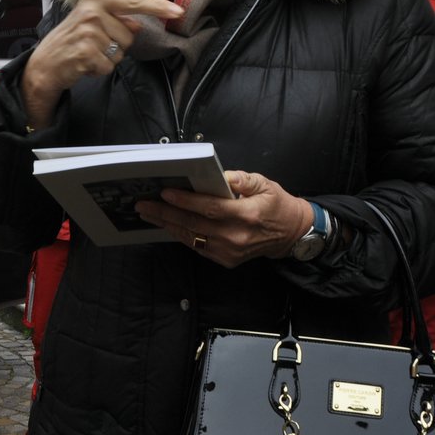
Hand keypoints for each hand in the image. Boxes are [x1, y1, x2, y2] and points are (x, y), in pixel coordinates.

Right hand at [21, 0, 181, 126]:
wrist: (45, 64)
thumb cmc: (72, 41)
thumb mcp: (93, 21)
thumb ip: (117, 19)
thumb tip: (137, 24)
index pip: (134, 1)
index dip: (158, 7)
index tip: (179, 11)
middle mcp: (92, 11)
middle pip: (130, 34)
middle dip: (117, 45)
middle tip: (94, 45)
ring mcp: (88, 31)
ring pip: (121, 52)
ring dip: (108, 59)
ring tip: (88, 54)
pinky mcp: (85, 52)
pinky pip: (110, 66)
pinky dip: (99, 70)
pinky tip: (84, 64)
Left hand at [135, 169, 313, 268]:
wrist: (291, 235)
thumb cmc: (276, 205)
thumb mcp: (264, 184)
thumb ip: (241, 179)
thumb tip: (219, 175)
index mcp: (247, 215)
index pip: (210, 208)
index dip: (185, 201)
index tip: (165, 192)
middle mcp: (236, 236)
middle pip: (194, 225)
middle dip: (165, 213)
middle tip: (143, 204)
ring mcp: (229, 251)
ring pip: (191, 237)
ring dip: (167, 225)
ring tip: (148, 213)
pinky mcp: (225, 260)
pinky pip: (197, 246)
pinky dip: (181, 235)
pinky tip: (167, 224)